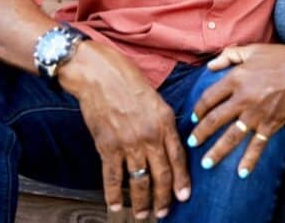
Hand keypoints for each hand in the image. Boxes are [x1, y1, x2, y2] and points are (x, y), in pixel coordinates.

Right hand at [59, 42, 189, 219]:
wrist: (100, 75)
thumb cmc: (129, 82)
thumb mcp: (157, 100)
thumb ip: (164, 124)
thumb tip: (169, 145)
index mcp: (165, 123)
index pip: (178, 159)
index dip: (181, 181)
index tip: (183, 197)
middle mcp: (150, 136)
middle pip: (161, 175)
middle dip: (163, 198)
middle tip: (163, 213)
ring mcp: (128, 143)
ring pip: (139, 181)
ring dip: (142, 202)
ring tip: (143, 214)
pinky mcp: (107, 146)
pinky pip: (112, 177)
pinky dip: (113, 194)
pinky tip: (115, 206)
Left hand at [189, 44, 284, 176]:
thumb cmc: (281, 58)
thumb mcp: (252, 50)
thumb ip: (228, 56)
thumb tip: (210, 66)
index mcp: (236, 79)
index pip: (209, 97)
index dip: (199, 108)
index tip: (194, 116)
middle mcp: (243, 99)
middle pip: (216, 119)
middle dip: (201, 133)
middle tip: (192, 142)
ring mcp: (257, 114)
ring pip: (232, 136)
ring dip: (218, 151)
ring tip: (206, 163)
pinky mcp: (271, 124)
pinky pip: (258, 145)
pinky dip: (250, 160)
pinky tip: (242, 173)